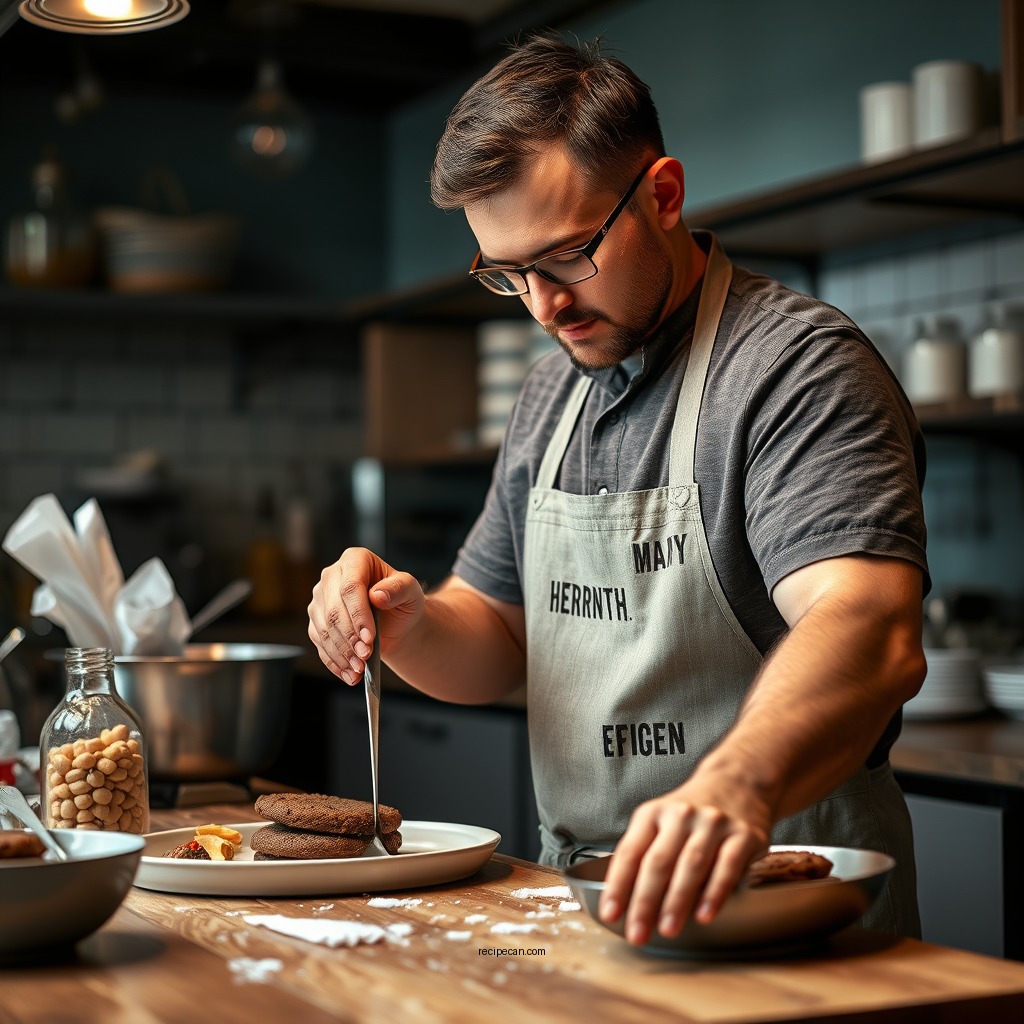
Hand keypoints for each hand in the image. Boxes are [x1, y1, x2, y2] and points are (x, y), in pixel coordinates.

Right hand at [307, 546, 423, 684]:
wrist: (397, 621)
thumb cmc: (404, 601)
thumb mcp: (411, 591)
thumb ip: (399, 588)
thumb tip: (377, 594)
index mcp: (355, 560)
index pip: (350, 587)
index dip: (358, 614)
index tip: (370, 636)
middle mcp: (332, 576)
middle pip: (332, 610)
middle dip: (349, 637)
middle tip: (365, 656)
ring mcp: (320, 600)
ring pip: (323, 629)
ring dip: (341, 652)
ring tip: (359, 668)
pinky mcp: (317, 622)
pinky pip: (320, 644)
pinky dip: (334, 661)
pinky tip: (348, 674)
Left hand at [598, 772, 770, 945]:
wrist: (738, 781)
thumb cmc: (691, 813)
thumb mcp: (660, 821)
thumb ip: (645, 854)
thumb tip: (625, 901)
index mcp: (653, 813)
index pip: (630, 852)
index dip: (618, 885)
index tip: (611, 914)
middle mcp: (681, 815)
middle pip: (658, 862)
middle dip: (645, 902)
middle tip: (637, 933)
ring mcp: (713, 823)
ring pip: (691, 865)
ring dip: (677, 901)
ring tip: (667, 929)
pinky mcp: (743, 834)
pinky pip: (727, 866)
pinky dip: (714, 892)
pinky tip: (704, 914)